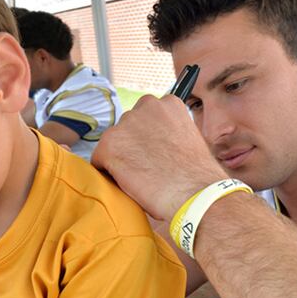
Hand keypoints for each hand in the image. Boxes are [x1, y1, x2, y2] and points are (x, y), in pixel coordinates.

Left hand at [92, 95, 226, 220]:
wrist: (195, 193)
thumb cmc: (196, 175)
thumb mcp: (188, 138)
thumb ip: (168, 132)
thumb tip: (154, 141)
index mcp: (168, 103)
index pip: (146, 116)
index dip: (148, 137)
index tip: (154, 153)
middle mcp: (146, 106)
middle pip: (127, 126)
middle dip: (132, 145)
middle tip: (146, 166)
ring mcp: (125, 124)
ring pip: (114, 143)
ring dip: (121, 157)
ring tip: (140, 177)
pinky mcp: (109, 145)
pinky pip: (99, 160)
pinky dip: (109, 173)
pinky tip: (128, 183)